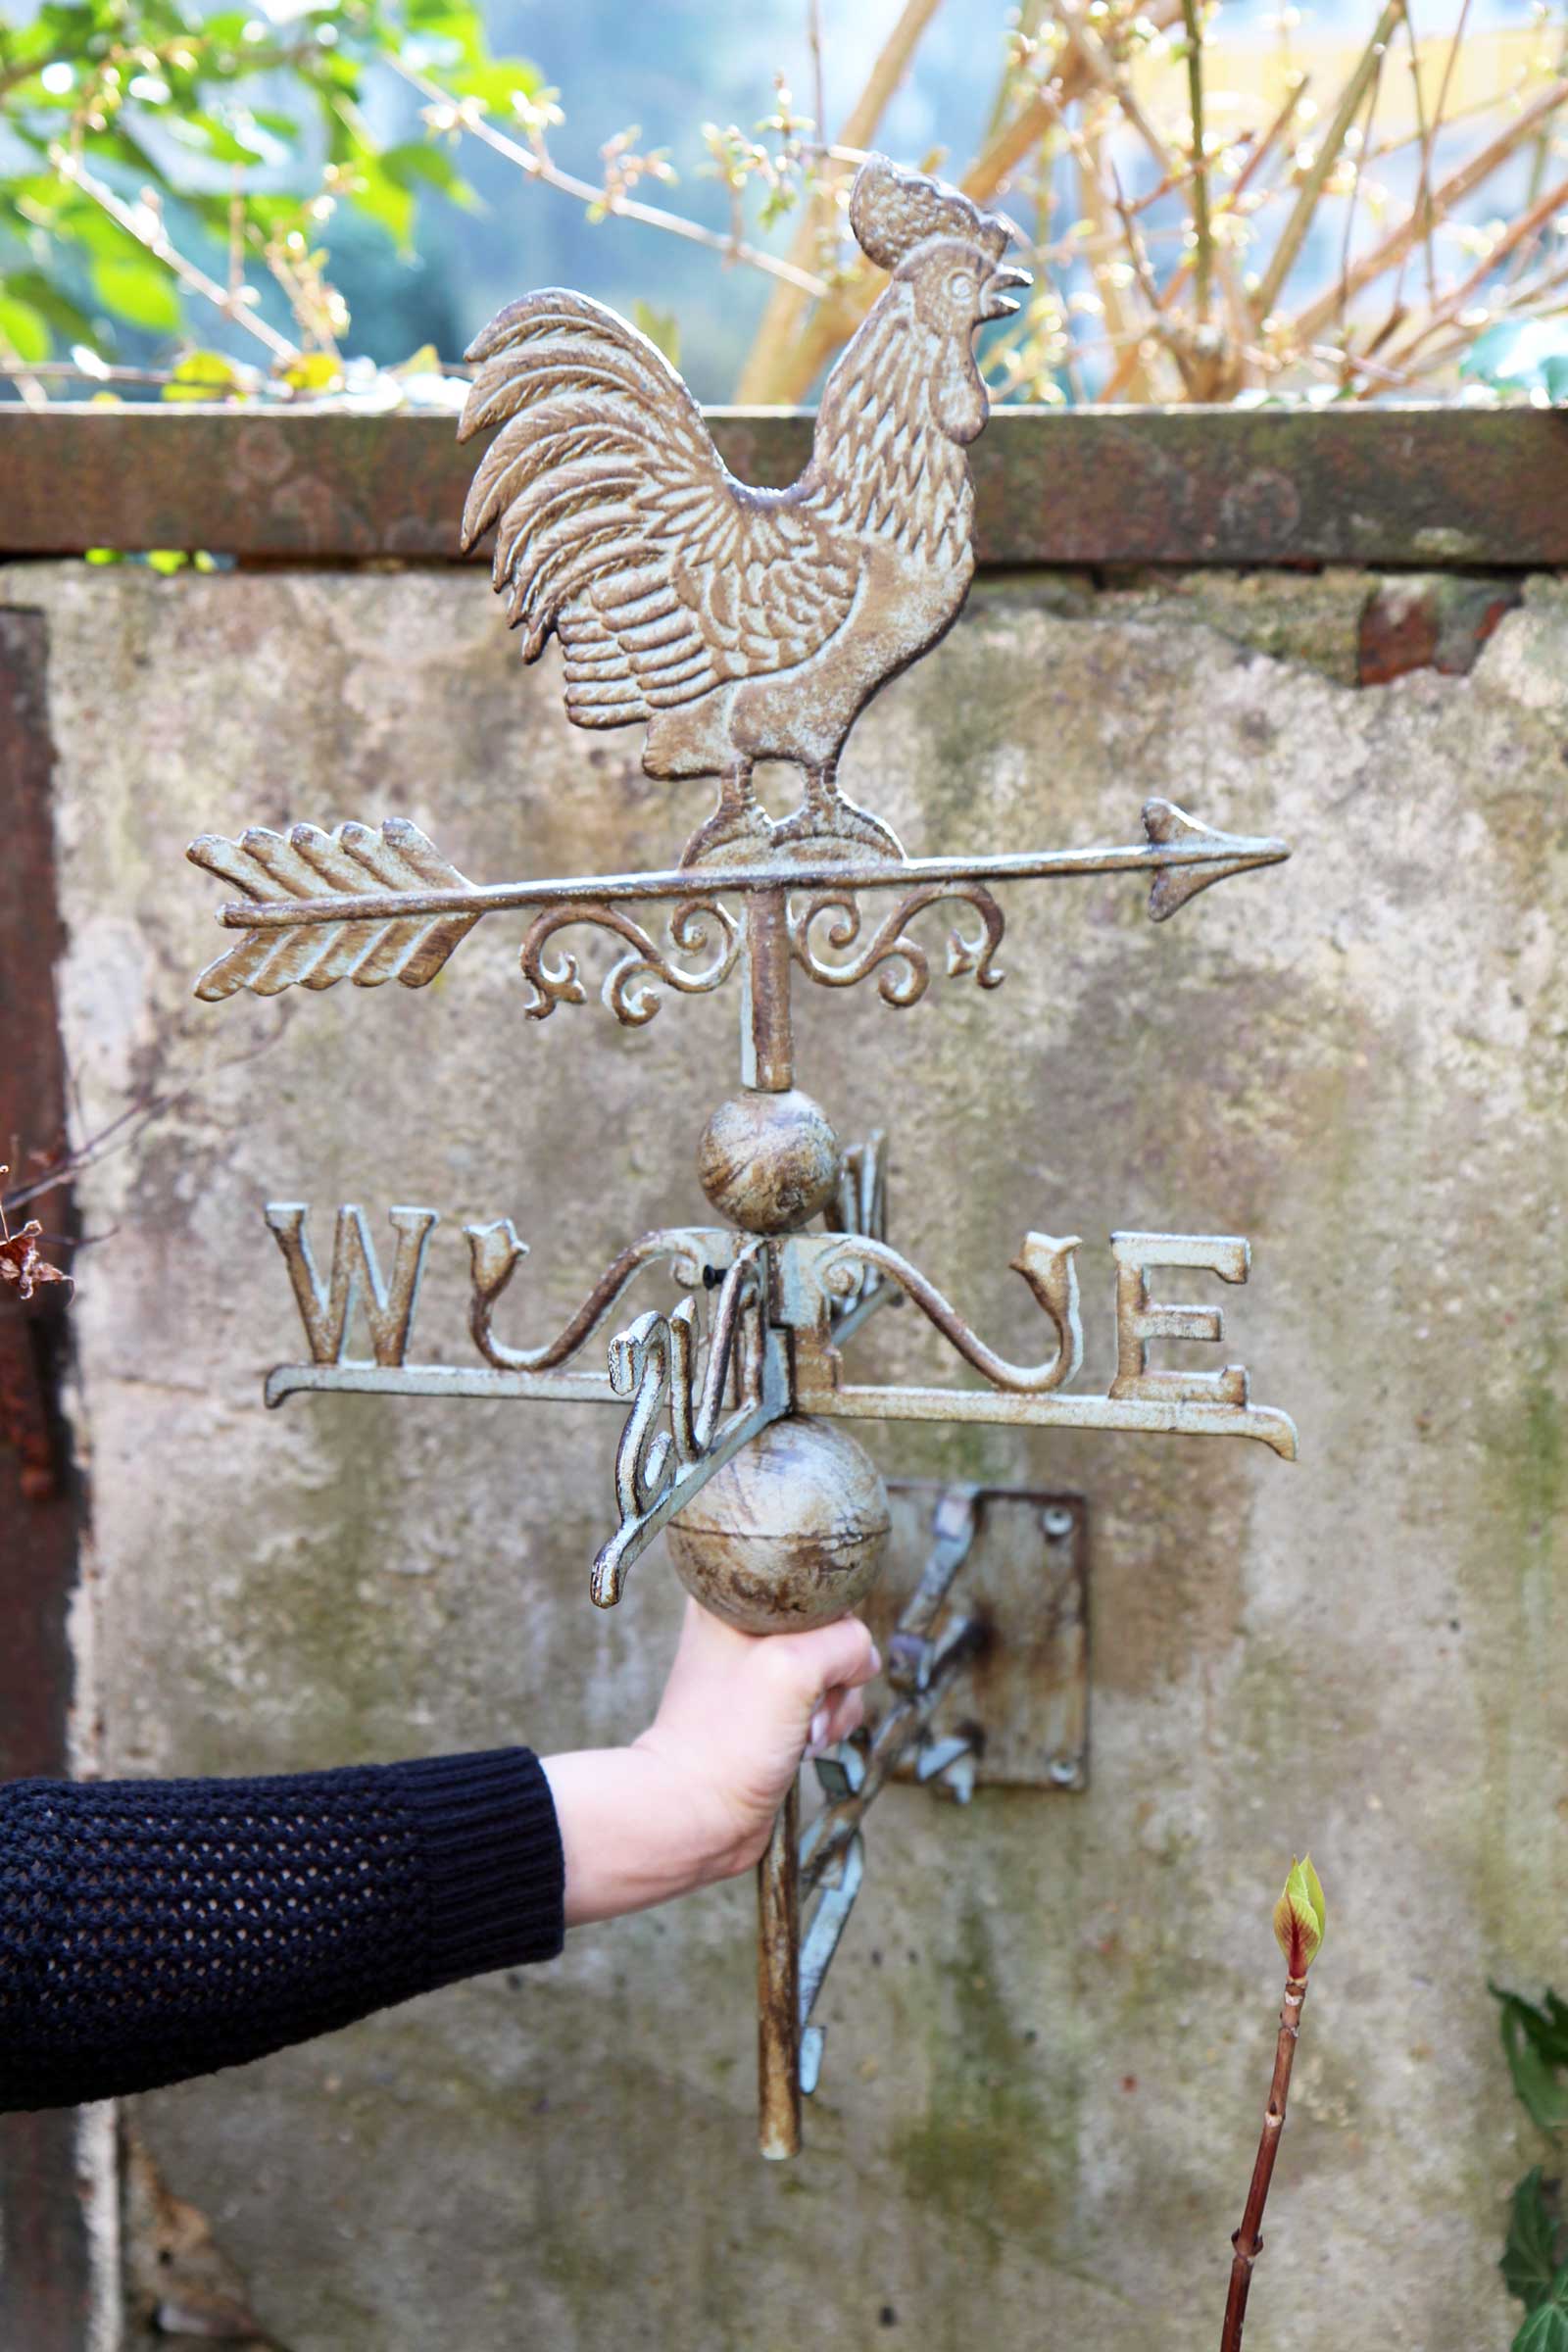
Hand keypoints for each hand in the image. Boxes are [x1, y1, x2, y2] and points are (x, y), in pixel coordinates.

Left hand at [541, 1599, 879, 1927]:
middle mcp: (745, 1625)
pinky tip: (803, 1747)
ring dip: (834, 1704)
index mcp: (731, 1594)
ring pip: (837, 1666)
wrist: (700, 1815)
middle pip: (831, 1625)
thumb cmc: (726, 1738)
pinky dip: (829, 1725)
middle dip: (834, 1670)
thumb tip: (862, 1658)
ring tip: (801, 1733)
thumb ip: (845, 1641)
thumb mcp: (792, 1665)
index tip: (809, 1655)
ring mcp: (762, 1669)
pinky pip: (830, 1701)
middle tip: (803, 1702)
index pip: (811, 1580)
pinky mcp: (777, 1708)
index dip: (826, 1620)